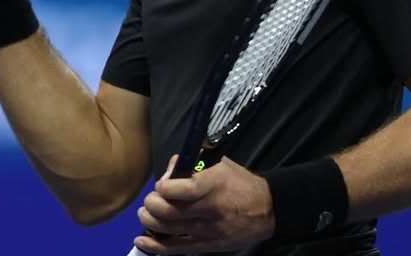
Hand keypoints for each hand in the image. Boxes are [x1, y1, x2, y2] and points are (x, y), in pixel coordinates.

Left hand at [134, 156, 274, 253]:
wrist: (268, 210)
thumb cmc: (243, 184)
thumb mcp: (222, 164)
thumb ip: (195, 163)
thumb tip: (171, 168)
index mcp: (214, 185)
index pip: (182, 189)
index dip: (164, 187)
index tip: (161, 184)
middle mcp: (209, 209)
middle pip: (168, 211)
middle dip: (152, 204)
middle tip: (150, 199)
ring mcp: (207, 231)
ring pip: (168, 230)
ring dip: (149, 221)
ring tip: (146, 213)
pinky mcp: (207, 246)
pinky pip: (176, 249)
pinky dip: (155, 246)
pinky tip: (142, 240)